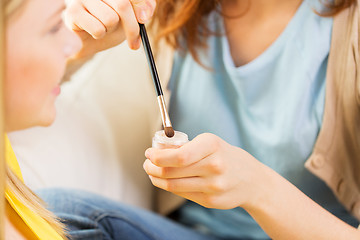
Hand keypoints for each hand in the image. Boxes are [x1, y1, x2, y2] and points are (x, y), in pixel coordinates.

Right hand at [63, 0, 155, 57]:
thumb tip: (145, 15)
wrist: (87, 40)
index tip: (144, 20)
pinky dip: (99, 35)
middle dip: (132, 27)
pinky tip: (92, 31)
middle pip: (123, 5)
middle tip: (134, 43)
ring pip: (110, 19)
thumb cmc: (110, 25)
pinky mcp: (73, 12)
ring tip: (103, 28)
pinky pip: (98, 29)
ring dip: (110, 30)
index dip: (142, 6)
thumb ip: (143, 9)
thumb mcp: (132, 17)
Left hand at [144, 133, 264, 208]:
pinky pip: (182, 194)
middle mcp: (214, 166)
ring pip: (174, 185)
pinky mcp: (210, 200)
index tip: (149, 154)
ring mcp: (213, 186)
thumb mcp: (211, 143)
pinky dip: (169, 187)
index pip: (179, 156)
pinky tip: (165, 182)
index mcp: (212, 146)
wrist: (252, 180)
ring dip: (157, 179)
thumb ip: (188, 148)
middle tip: (147, 163)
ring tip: (152, 173)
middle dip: (152, 168)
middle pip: (172, 172)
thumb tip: (158, 152)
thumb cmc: (226, 157)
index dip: (158, 157)